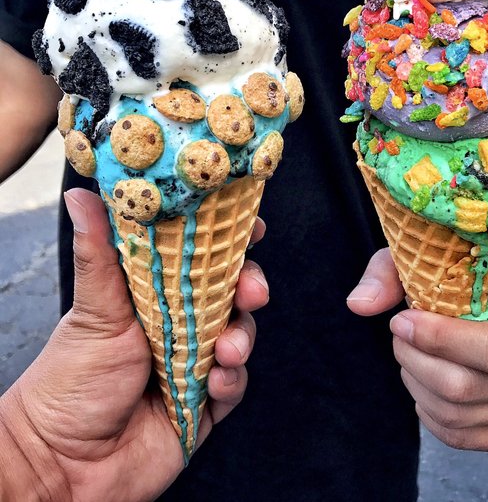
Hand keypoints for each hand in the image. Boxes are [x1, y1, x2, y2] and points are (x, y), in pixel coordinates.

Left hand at [0, 189, 267, 501]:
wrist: (64, 465)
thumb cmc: (70, 380)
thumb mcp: (94, 310)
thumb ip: (99, 252)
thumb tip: (78, 193)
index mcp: (154, 295)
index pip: (200, 258)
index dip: (230, 241)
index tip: (252, 225)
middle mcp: (179, 325)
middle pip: (231, 293)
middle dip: (249, 286)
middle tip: (252, 289)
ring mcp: (194, 364)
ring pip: (240, 335)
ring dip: (241, 337)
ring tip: (225, 350)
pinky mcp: (205, 404)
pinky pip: (235, 384)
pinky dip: (231, 380)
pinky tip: (214, 382)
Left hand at [347, 248, 487, 451]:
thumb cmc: (462, 280)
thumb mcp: (428, 259)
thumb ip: (389, 275)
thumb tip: (358, 304)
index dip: (436, 340)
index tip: (400, 321)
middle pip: (465, 388)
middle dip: (415, 361)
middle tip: (399, 338)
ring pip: (457, 414)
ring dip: (416, 385)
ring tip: (409, 356)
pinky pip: (460, 436)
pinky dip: (429, 412)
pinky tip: (423, 383)